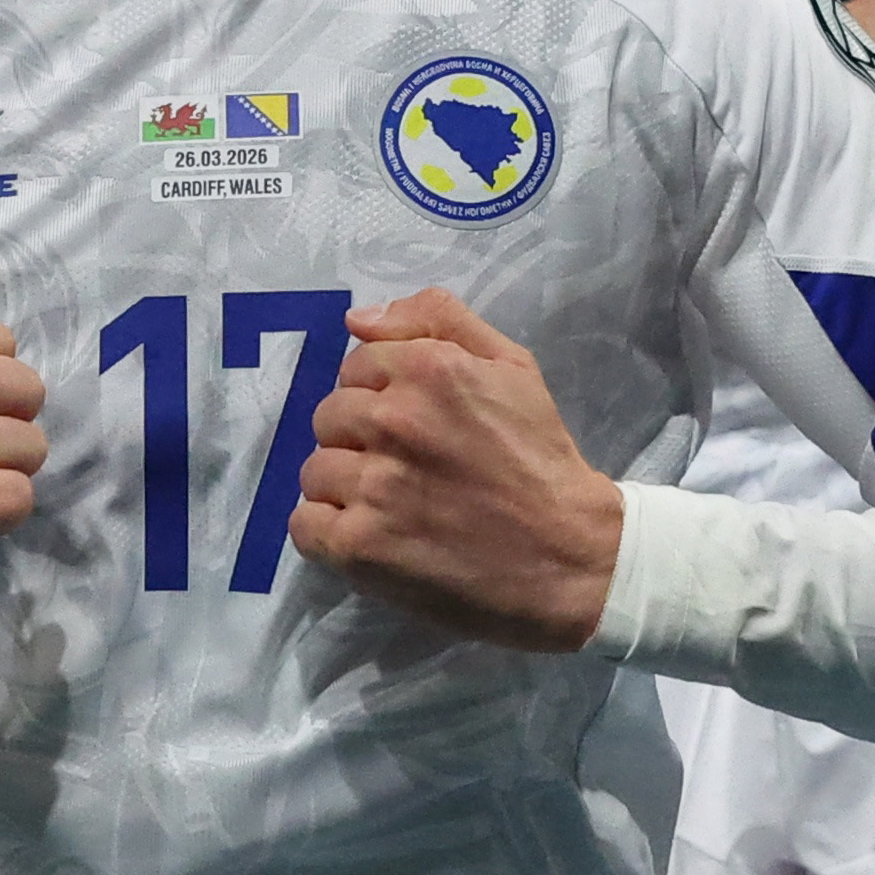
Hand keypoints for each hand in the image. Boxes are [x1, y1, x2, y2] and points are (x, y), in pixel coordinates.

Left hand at [288, 290, 622, 649]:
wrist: (569, 555)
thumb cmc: (541, 458)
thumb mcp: (511, 365)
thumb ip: (439, 320)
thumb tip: (358, 319)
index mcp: (430, 369)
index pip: (356, 365)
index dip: (379, 393)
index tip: (409, 424)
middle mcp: (394, 420)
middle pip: (329, 416)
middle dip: (359, 438)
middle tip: (403, 467)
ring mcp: (374, 486)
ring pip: (315, 470)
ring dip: (345, 487)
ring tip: (390, 506)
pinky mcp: (361, 546)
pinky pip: (305, 524)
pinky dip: (329, 532)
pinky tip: (370, 536)